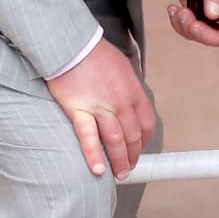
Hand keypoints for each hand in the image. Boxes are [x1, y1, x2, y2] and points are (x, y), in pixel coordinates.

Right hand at [45, 37, 154, 179]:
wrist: (71, 43)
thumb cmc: (95, 54)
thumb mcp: (122, 69)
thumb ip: (128, 90)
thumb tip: (130, 107)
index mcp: (134, 91)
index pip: (147, 124)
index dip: (145, 142)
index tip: (139, 150)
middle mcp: (121, 101)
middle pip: (133, 136)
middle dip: (133, 156)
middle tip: (129, 168)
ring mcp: (101, 106)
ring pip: (115, 140)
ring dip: (119, 161)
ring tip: (119, 174)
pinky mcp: (79, 108)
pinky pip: (89, 136)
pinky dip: (94, 155)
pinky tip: (98, 169)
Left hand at [168, 0, 218, 48]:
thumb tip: (213, 15)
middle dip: (205, 34)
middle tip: (191, 23)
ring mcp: (214, 16)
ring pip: (204, 37)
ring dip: (188, 28)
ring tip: (179, 11)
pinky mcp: (198, 17)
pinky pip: (190, 31)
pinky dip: (179, 25)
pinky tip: (174, 10)